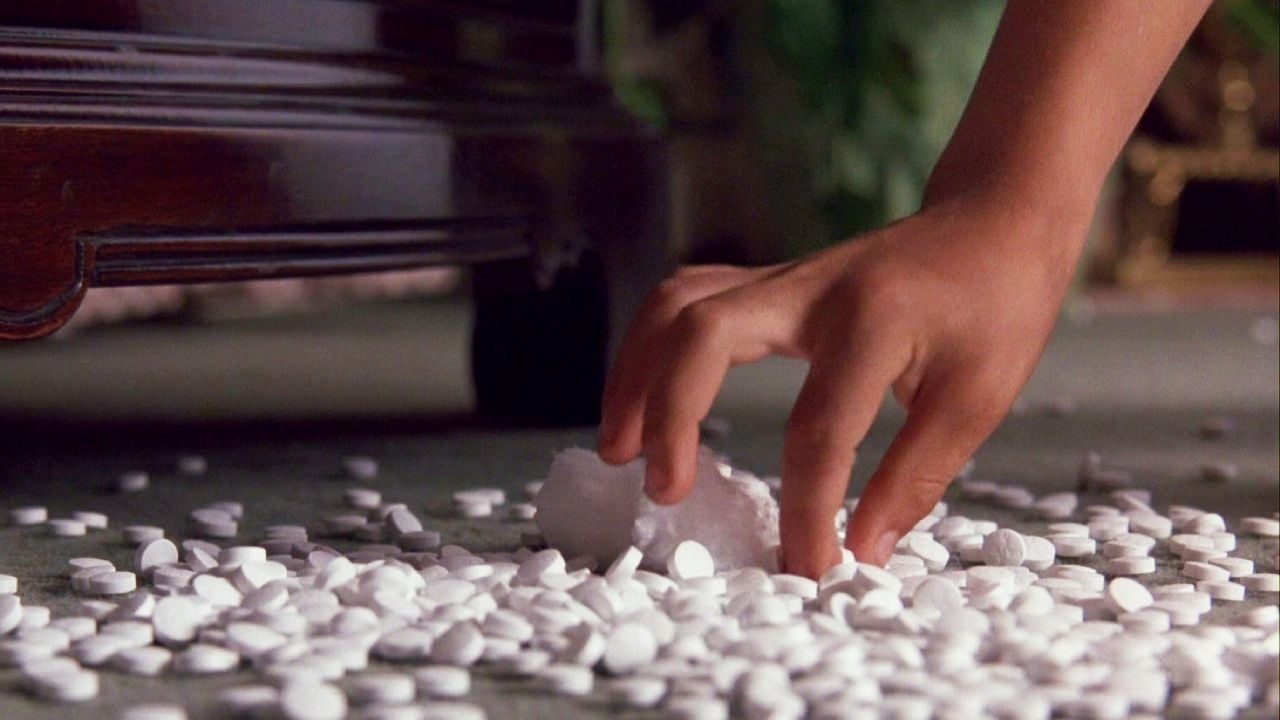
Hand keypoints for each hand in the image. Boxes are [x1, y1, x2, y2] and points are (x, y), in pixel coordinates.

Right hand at [597, 197, 1084, 577]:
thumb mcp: (979, 398)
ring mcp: (782, 278)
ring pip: (676, 306)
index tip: (807, 571)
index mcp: (873, 321)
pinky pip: (688, 299)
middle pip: (702, 337)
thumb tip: (862, 552)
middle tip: (661, 489)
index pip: (816, 430)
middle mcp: (811, 289)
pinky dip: (652, 346)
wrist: (992, 221)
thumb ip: (915, 476)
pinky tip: (645, 393)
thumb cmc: (996, 306)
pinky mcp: (768, 282)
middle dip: (669, 416)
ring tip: (620, 447)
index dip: (805, 513)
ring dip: (635, 373)